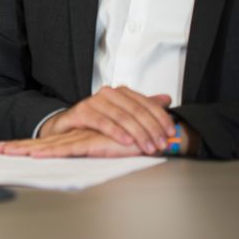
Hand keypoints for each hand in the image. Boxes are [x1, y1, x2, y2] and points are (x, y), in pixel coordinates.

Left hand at [0, 127, 152, 158]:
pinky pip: (67, 148)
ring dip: (26, 149)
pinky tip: (35, 155)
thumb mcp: (111, 147)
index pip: (50, 142)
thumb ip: (99, 146)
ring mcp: (84, 137)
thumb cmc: (137, 141)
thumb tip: (84, 152)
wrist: (158, 135)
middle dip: (18, 146)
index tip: (7, 148)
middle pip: (43, 142)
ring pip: (49, 145)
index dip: (28, 145)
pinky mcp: (93, 142)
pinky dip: (50, 152)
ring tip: (5, 152)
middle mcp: (78, 135)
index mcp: (80, 136)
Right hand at [38, 85, 175, 152]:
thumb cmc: (96, 121)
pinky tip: (126, 141)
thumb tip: (166, 99)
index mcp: (121, 92)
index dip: (161, 118)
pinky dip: (116, 132)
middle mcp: (108, 93)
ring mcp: (94, 101)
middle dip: (152, 129)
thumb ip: (144, 106)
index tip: (171, 132)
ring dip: (138, 133)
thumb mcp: (123, 114)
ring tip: (148, 146)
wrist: (67, 126)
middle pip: (136, 110)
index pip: (147, 103)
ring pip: (122, 116)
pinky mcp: (81, 112)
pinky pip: (102, 122)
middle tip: (161, 144)